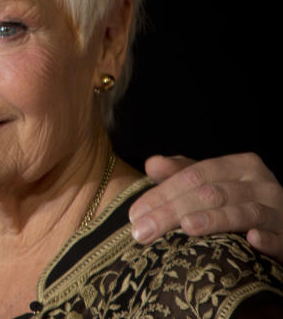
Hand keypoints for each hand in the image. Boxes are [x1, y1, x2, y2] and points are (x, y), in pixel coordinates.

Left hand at [128, 153, 282, 261]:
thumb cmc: (240, 204)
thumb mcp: (213, 184)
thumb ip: (182, 173)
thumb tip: (152, 163)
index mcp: (241, 166)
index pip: (194, 176)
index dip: (162, 193)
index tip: (135, 213)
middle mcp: (263, 184)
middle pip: (211, 194)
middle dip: (173, 212)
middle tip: (142, 231)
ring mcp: (279, 212)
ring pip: (243, 213)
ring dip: (213, 220)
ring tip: (185, 227)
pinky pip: (278, 237)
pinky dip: (266, 239)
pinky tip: (251, 240)